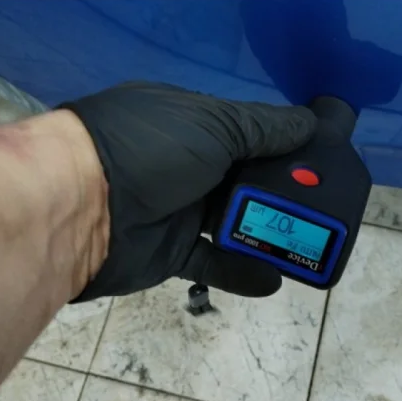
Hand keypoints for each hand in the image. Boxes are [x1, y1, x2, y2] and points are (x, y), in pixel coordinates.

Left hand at [61, 82, 316, 300]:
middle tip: (322, 206)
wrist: (79, 208)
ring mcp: (178, 210)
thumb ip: (263, 128)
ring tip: (307, 244)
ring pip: (233, 223)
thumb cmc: (150, 150)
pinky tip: (274, 278)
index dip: (282, 146)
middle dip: (281, 192)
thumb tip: (309, 122)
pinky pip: (214, 263)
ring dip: (267, 233)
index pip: (248, 134)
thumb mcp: (213, 125)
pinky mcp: (171, 253)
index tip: (319, 160)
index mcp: (192, 125)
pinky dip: (243, 272)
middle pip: (245, 180)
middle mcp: (186, 165)